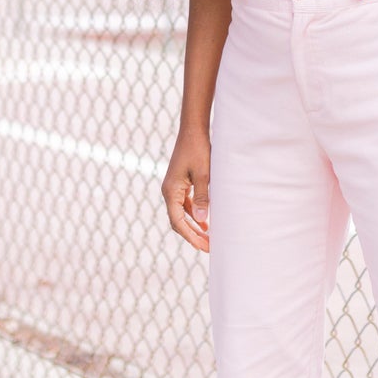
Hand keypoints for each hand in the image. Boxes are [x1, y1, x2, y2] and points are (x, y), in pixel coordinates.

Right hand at [162, 125, 211, 252]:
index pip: (177, 221)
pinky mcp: (180, 183)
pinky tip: (205, 221)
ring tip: (208, 238)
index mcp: (171, 191)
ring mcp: (173, 187)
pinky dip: (194, 214)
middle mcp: (169, 191)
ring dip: (193, 226)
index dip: (191, 236)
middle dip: (192, 235)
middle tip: (209, 247)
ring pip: (181, 214)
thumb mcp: (204, 175)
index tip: (204, 247)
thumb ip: (203, 197)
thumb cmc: (199, 150)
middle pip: (177, 221)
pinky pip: (184, 204)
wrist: (193, 130)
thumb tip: (202, 221)